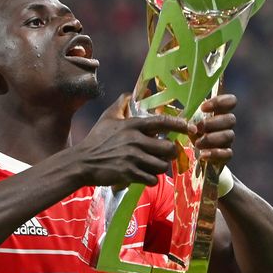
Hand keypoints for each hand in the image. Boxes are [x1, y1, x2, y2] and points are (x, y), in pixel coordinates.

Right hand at [71, 93, 196, 186]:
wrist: (82, 162)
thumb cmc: (96, 139)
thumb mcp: (107, 118)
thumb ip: (120, 104)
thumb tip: (128, 94)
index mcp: (132, 125)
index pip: (162, 122)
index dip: (180, 125)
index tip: (191, 128)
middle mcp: (135, 140)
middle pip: (168, 148)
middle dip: (170, 153)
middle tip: (166, 154)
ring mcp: (133, 158)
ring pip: (162, 165)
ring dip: (160, 167)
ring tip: (152, 166)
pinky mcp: (129, 173)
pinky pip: (152, 178)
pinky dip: (151, 179)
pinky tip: (144, 176)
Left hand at [194, 94, 236, 163]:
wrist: (195, 155)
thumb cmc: (193, 133)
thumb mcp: (188, 122)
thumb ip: (188, 117)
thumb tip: (188, 123)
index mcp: (219, 113)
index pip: (231, 101)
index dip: (220, 102)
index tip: (203, 108)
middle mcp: (226, 126)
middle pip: (231, 119)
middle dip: (213, 123)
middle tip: (198, 128)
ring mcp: (227, 140)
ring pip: (229, 136)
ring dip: (211, 138)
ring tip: (197, 144)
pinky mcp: (225, 155)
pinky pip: (227, 154)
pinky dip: (215, 153)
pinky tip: (203, 155)